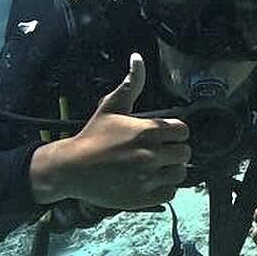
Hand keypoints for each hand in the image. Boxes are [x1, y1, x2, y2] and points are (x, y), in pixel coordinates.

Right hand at [30, 54, 190, 208]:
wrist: (71, 168)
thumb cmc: (93, 136)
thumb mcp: (111, 107)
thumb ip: (130, 84)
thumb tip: (137, 58)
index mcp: (147, 130)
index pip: (183, 131)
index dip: (175, 133)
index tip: (164, 137)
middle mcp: (151, 154)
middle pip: (185, 153)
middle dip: (175, 152)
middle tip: (160, 153)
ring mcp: (148, 177)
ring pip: (180, 174)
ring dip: (171, 170)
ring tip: (156, 168)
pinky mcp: (143, 197)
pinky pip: (170, 193)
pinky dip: (163, 188)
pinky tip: (150, 182)